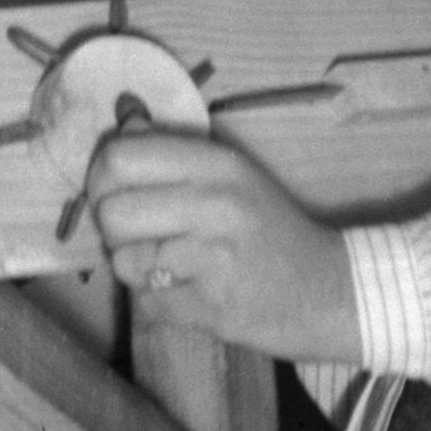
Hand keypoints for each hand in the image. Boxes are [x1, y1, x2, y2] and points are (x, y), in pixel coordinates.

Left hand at [86, 129, 365, 363]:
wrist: (330, 291)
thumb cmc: (269, 231)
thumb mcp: (232, 177)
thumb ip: (175, 152)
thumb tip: (123, 125)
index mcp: (216, 164)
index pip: (120, 157)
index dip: (100, 178)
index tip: (112, 193)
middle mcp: (215, 202)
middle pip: (111, 211)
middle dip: (113, 230)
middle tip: (137, 237)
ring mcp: (214, 256)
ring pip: (125, 261)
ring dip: (137, 270)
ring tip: (170, 267)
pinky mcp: (213, 305)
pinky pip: (148, 303)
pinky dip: (161, 304)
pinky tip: (192, 293)